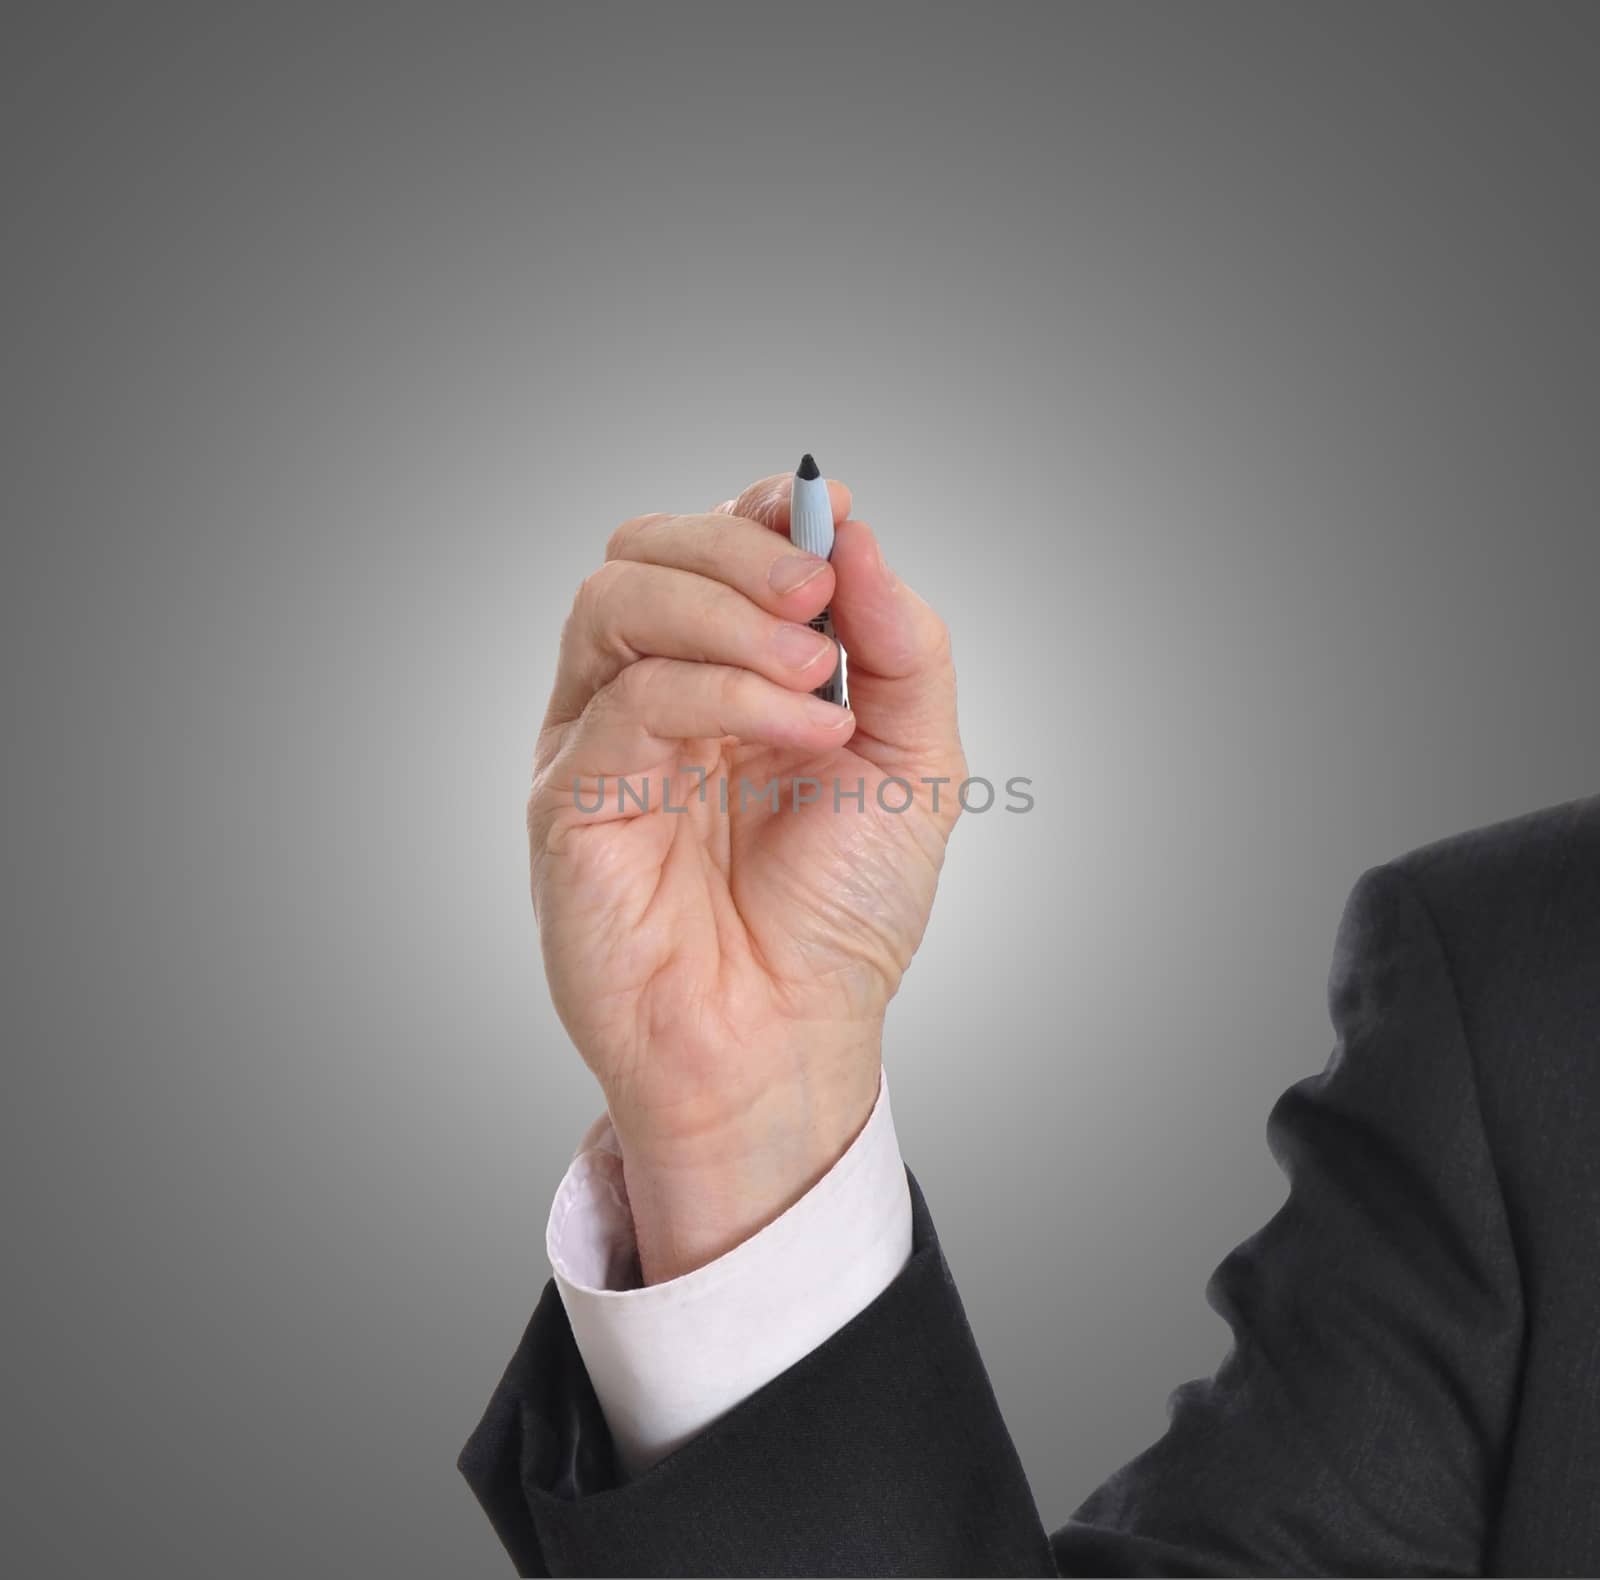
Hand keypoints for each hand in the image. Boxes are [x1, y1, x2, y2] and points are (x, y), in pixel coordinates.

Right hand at [529, 471, 964, 1281]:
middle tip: (817, 593)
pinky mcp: (571, 799)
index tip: (831, 512)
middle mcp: (655, 694)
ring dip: (723, 608)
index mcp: (729, 675)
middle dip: (738, 548)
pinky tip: (806, 732)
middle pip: (647, 551)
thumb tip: (855, 529)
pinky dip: (724, 693)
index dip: (762, 512)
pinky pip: (629, 701)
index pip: (712, 547)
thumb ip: (900, 647)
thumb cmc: (841, 918)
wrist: (790, 1043)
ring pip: (614, 601)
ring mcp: (603, 741)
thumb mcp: (913, 766)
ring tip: (813, 668)